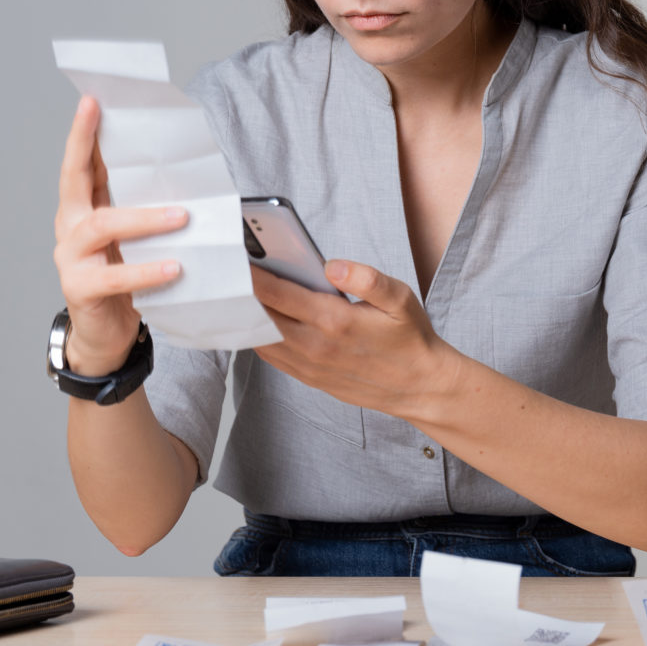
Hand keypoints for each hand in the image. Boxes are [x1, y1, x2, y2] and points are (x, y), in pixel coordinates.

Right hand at [53, 95, 186, 375]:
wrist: (107, 336)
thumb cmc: (123, 279)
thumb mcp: (132, 238)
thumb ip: (141, 208)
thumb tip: (179, 176)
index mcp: (82, 209)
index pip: (81, 164)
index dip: (84, 132)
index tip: (92, 100)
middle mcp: (70, 226)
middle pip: (73, 179)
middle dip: (85, 144)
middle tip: (102, 116)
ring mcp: (71, 257)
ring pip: (103, 225)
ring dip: (144, 217)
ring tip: (181, 217)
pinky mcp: (81, 288)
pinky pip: (115, 277)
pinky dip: (146, 270)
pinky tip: (173, 267)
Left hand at [250, 259, 461, 418]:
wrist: (420, 387)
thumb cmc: (410, 338)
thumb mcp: (400, 299)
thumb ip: (367, 278)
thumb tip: (332, 265)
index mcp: (335, 321)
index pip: (278, 294)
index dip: (251, 276)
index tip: (234, 258)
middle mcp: (315, 346)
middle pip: (261, 316)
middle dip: (242, 294)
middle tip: (226, 272)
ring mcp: (310, 366)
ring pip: (261, 339)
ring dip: (246, 317)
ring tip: (234, 293)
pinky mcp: (310, 378)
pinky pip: (272, 356)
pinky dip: (257, 338)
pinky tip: (254, 321)